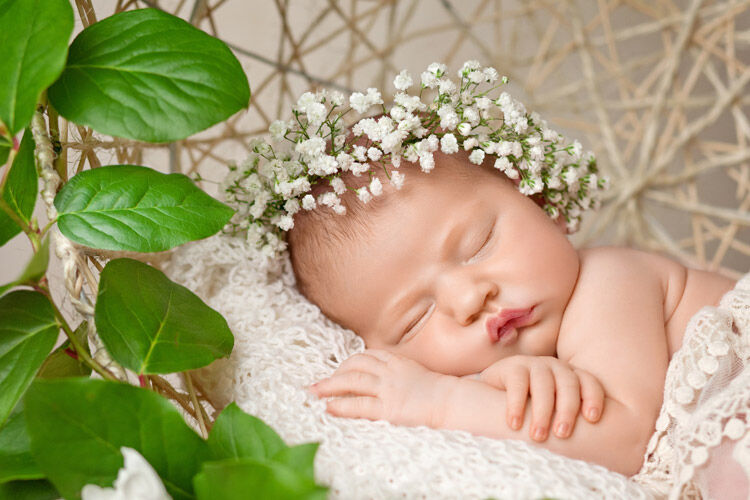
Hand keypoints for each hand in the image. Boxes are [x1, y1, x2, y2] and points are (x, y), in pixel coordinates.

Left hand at [309, 349, 451, 428]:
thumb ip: (396, 371)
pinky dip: (341, 405)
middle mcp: (389, 371)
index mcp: (397, 361)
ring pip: (352, 380)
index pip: (366, 356)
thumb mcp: (414, 372)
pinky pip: (359, 404)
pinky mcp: (389, 408)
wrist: (452, 402)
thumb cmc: (436, 391)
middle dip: (334, 374)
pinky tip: (329, 408)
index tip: (338, 371)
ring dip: (330, 386)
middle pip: (354, 365)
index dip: (348, 363)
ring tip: (314, 393)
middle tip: (316, 384)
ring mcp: (388, 388)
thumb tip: (377, 379)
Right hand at [479, 355, 603, 441]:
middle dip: (566, 410)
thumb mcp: (555, 413)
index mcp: (572, 377)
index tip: (592, 419)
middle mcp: (555, 367)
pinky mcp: (512, 367)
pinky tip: (515, 424)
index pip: (589, 383)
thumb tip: (601, 446)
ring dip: (542, 411)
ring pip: (544, 383)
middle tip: (562, 435)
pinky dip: (517, 404)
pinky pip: (518, 382)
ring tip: (538, 436)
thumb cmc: (532, 412)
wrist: (493, 399)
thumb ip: (571, 418)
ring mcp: (533, 364)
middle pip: (568, 384)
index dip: (593, 398)